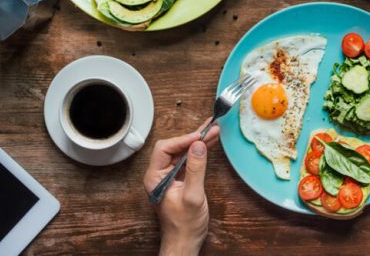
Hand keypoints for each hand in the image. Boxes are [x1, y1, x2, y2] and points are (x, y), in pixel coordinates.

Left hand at [143, 121, 220, 255]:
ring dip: (198, 142)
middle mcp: (159, 175)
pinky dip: (199, 151)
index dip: (182, 140)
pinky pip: (188, 160)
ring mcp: (169, 177)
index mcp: (155, 177)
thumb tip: (198, 145)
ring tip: (214, 130)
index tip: (199, 137)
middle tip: (211, 126)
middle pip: (174, 147)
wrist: (185, 242)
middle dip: (193, 137)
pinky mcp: (179, 179)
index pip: (165, 148)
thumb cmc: (185, 225)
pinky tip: (210, 144)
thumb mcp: (192, 196)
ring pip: (182, 152)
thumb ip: (195, 169)